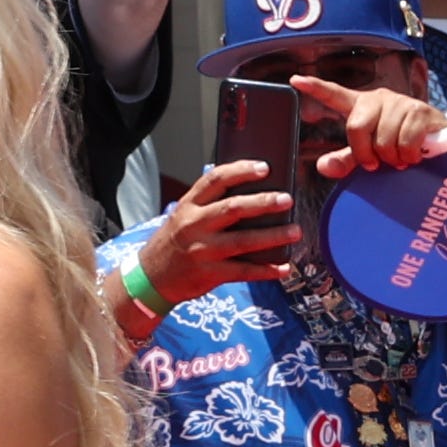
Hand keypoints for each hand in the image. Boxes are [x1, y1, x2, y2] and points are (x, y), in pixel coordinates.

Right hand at [140, 157, 301, 299]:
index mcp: (188, 206)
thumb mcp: (183, 216)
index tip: (265, 168)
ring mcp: (202, 250)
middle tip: (286, 200)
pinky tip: (283, 268)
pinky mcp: (209, 273)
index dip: (241, 171)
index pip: (215, 180)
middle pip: (232, 209)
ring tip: (295, 231)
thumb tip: (249, 191)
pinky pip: (243, 271)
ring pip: (243, 241)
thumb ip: (209, 204)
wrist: (151, 277)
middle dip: (263, 203)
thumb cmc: (173, 242)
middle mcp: (194, 225)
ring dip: (272, 236)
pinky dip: (265, 270)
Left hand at [293, 75, 444, 179]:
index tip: (295, 80)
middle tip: (379, 162)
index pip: (335, 95)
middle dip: (367, 153)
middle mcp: (378, 99)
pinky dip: (408, 155)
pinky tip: (414, 155)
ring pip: (382, 139)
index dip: (315, 88)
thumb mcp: (370, 155)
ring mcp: (400, 102)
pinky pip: (405, 141)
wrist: (441, 144)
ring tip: (400, 157)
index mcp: (361, 108)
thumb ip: (346, 161)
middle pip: (355, 127)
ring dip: (392, 157)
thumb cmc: (399, 146)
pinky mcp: (420, 110)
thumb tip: (323, 167)